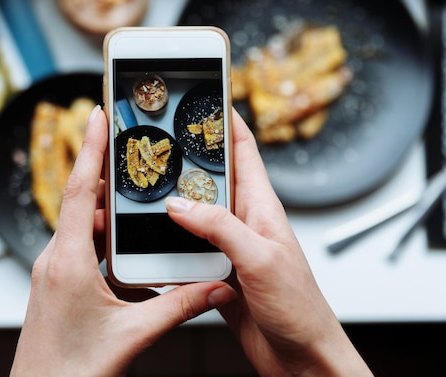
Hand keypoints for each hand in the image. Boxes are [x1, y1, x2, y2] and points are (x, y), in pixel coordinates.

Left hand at [10, 106, 236, 376]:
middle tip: (132, 151)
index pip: (81, 190)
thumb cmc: (72, 371)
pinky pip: (82, 249)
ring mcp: (53, 272)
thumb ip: (178, 307)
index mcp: (68, 261)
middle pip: (84, 203)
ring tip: (137, 200)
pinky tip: (128, 252)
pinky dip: (105, 241)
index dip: (90, 148)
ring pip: (84, 228)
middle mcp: (55, 259)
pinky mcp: (57, 285)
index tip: (96, 114)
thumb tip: (215, 287)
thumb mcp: (132, 335)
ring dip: (109, 214)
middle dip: (108, 176)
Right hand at [165, 111, 372, 376]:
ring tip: (145, 185)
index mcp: (262, 207)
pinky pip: (187, 245)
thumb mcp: (259, 259)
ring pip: (194, 211)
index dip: (226, 119)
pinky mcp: (216, 270)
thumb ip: (219, 228)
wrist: (300, 357)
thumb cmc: (300, 308)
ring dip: (172, 200)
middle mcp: (244, 221)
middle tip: (156, 139)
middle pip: (211, 177)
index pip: (244, 150)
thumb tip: (179, 205)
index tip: (205, 95)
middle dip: (186, 156)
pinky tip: (150, 237)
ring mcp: (229, 245)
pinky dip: (168, 238)